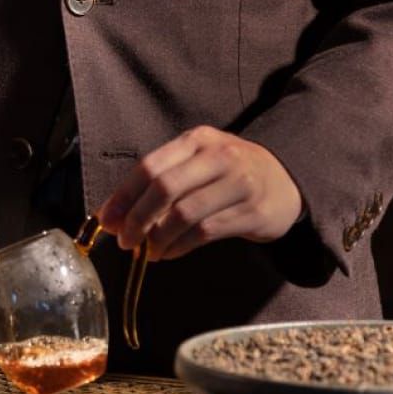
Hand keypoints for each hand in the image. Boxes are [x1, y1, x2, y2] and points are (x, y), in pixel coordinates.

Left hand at [97, 127, 303, 260]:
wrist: (286, 180)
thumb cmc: (229, 173)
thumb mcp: (197, 164)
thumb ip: (157, 183)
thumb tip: (111, 215)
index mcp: (197, 140)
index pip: (150, 166)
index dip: (123, 196)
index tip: (106, 220)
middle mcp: (219, 156)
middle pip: (165, 188)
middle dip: (137, 218)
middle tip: (125, 241)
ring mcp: (239, 183)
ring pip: (184, 213)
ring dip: (158, 237)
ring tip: (148, 251)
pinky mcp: (253, 212)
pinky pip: (205, 232)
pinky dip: (180, 247)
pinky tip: (169, 253)